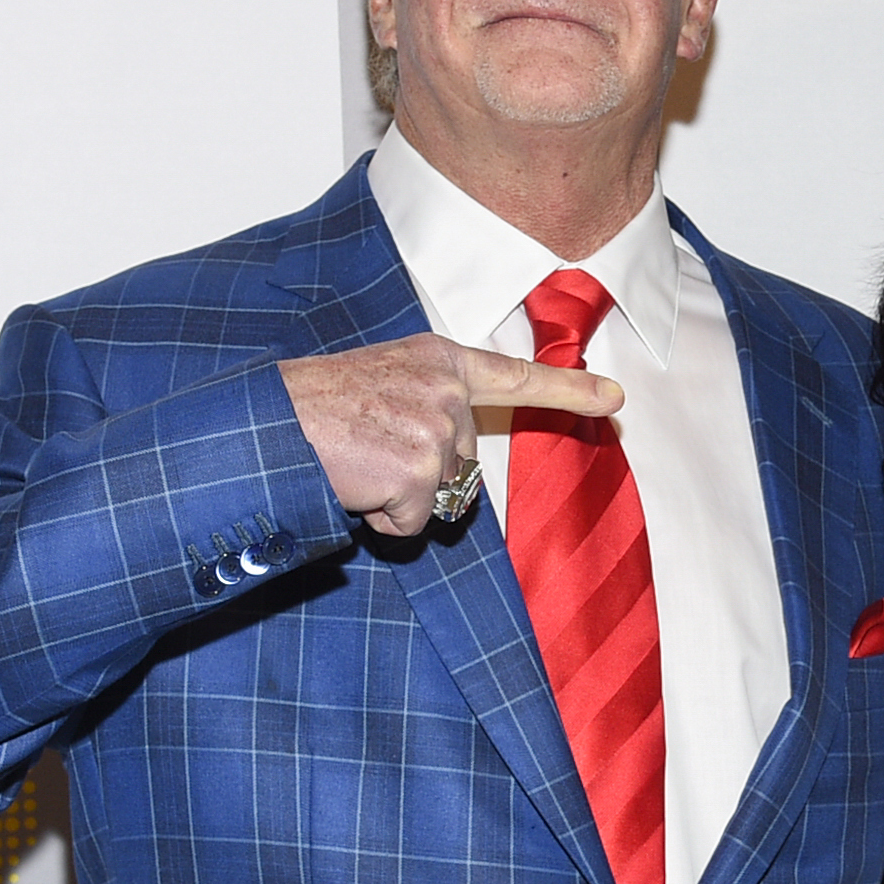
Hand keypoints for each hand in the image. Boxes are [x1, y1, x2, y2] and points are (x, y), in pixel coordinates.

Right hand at [280, 335, 621, 536]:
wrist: (268, 423)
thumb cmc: (313, 409)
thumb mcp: (383, 384)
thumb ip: (429, 406)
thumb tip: (459, 472)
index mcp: (438, 360)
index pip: (514, 378)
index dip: (570, 391)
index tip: (615, 400)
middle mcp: (447, 389)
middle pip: (466, 465)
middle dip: (422, 476)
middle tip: (365, 450)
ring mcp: (437, 429)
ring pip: (442, 498)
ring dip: (399, 498)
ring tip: (354, 463)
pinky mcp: (421, 470)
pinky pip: (415, 523)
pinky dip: (382, 519)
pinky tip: (353, 484)